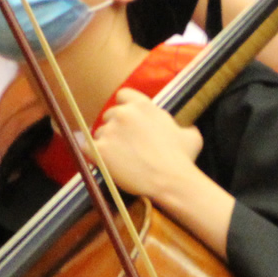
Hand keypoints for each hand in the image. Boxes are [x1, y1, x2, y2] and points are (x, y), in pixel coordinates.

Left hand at [93, 89, 204, 203]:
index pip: (123, 95)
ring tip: (120, 158)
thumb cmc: (182, 159)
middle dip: (115, 128)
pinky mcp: (99, 150)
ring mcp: (110, 131)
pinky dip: (93, 154)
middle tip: (125, 144)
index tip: (128, 120)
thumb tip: (182, 129)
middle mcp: (124, 114)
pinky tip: (104, 162)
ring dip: (106, 142)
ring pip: (99, 132)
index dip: (125, 107)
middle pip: (109, 115)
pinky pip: (87, 147)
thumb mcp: (190, 135)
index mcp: (143, 106)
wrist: (170, 181)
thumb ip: (181, 126)